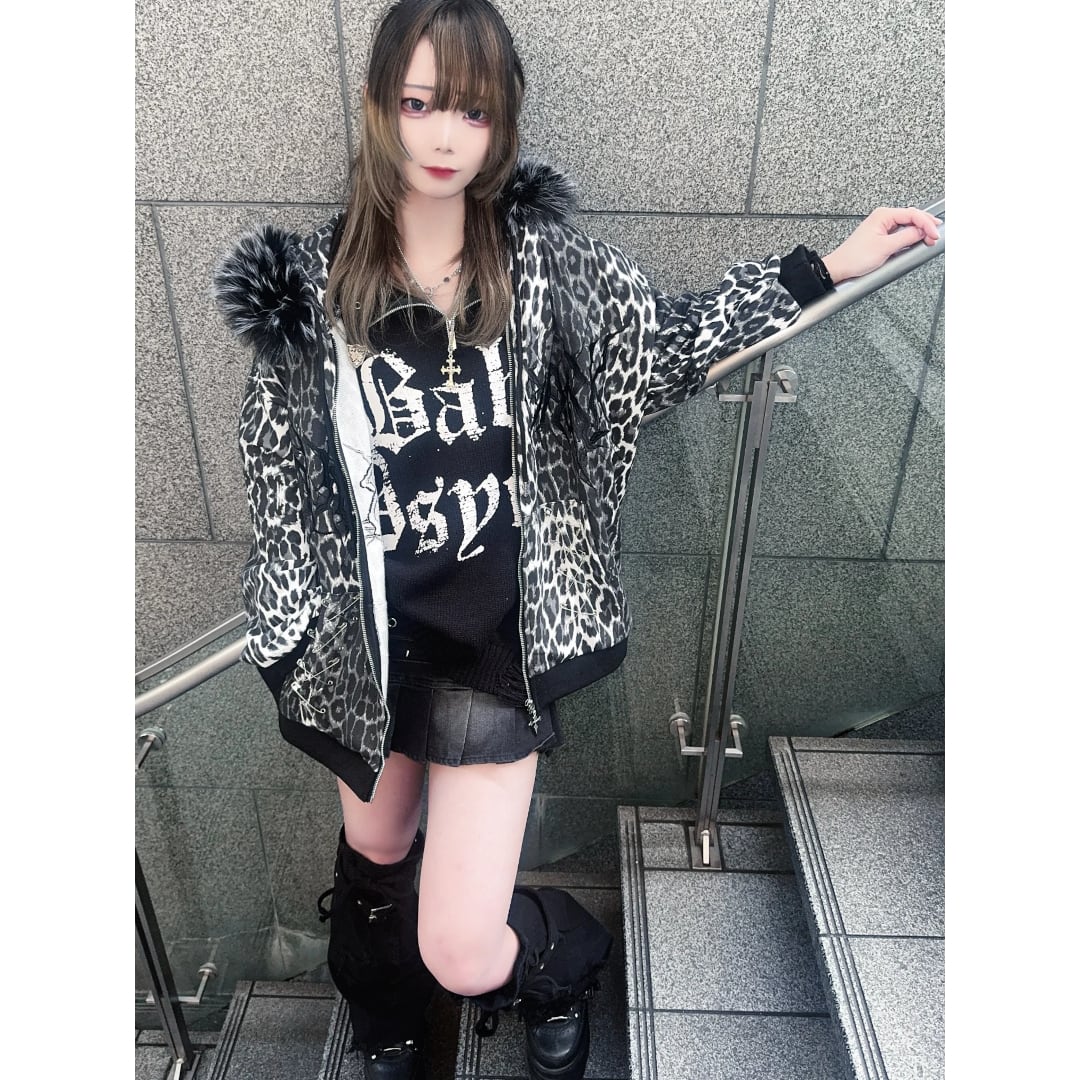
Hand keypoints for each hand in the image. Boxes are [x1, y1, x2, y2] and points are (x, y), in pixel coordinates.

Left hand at [822, 207, 941, 284]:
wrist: (840, 268)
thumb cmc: (855, 258)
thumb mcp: (885, 247)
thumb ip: (906, 238)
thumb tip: (922, 232)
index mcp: (883, 215)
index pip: (912, 214)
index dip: (926, 223)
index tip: (935, 234)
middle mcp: (883, 217)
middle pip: (912, 217)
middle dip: (925, 226)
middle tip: (935, 237)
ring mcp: (883, 227)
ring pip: (908, 225)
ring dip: (919, 231)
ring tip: (929, 239)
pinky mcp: (882, 236)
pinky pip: (901, 233)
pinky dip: (910, 237)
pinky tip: (917, 241)